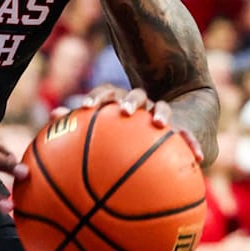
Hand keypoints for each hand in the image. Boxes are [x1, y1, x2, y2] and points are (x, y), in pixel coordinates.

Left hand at [60, 85, 203, 162]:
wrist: (175, 116)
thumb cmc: (127, 136)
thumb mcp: (106, 134)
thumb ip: (80, 129)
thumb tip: (50, 120)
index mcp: (120, 103)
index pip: (106, 93)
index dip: (95, 99)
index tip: (84, 108)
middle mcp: (142, 104)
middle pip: (135, 95)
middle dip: (129, 101)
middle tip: (124, 111)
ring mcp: (162, 113)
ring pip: (161, 108)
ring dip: (160, 113)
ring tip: (160, 123)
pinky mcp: (183, 127)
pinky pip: (189, 136)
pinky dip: (193, 144)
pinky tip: (198, 156)